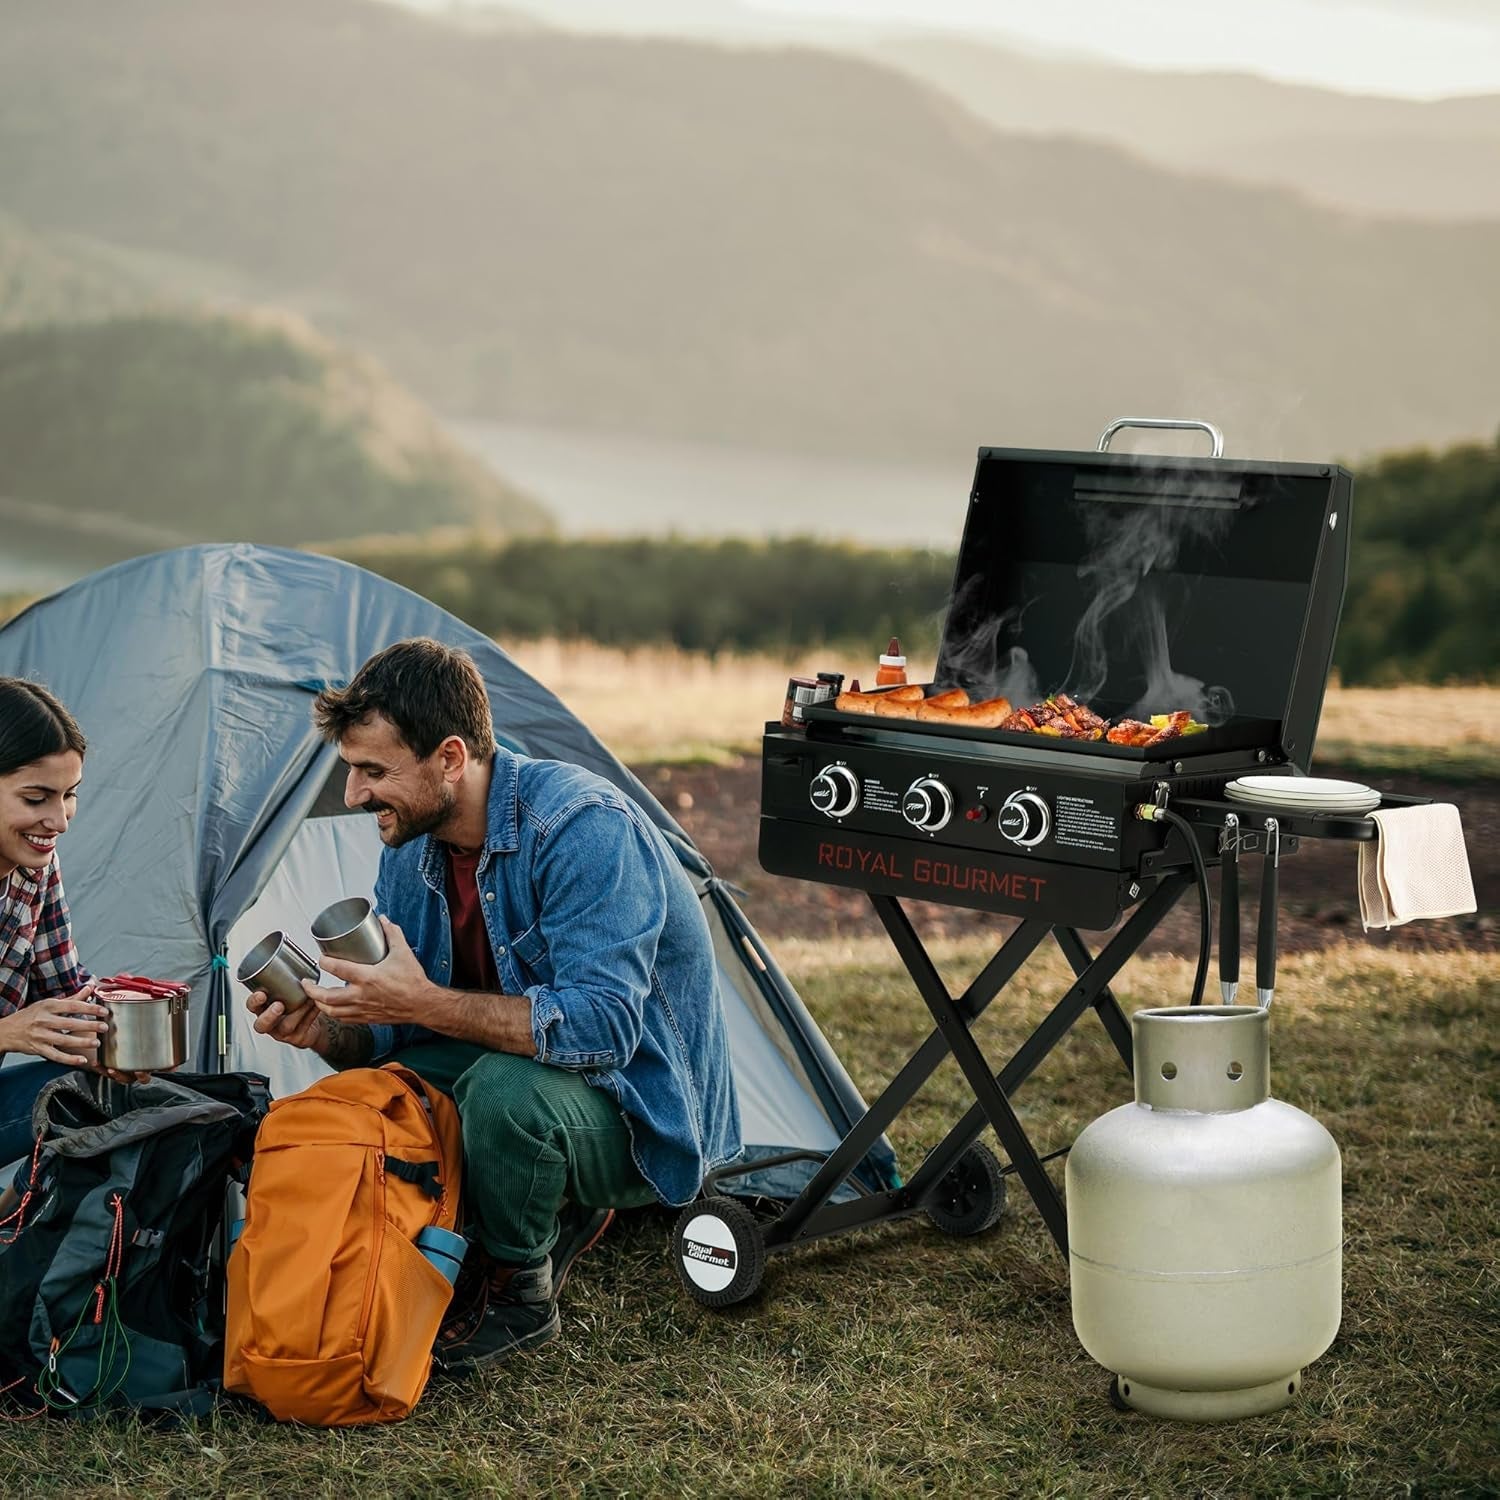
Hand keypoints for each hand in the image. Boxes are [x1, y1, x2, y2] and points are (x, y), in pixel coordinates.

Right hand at [0, 985, 107, 1065]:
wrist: (6, 1031)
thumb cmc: (30, 1015)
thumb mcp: (48, 1003)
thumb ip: (71, 998)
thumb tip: (90, 987)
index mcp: (48, 1006)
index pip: (72, 1006)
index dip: (90, 1009)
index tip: (104, 1011)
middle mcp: (43, 1020)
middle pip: (70, 1023)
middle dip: (89, 1025)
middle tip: (105, 1027)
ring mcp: (40, 1036)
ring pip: (64, 1040)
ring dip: (82, 1042)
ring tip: (96, 1042)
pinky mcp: (38, 1049)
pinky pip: (55, 1055)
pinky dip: (69, 1059)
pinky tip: (82, 1060)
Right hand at [247, 987, 326, 1051]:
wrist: (312, 1023)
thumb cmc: (296, 1005)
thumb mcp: (287, 992)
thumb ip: (286, 981)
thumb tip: (294, 961)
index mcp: (264, 1009)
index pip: (252, 1006)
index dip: (254, 1001)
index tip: (261, 993)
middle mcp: (271, 1023)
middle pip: (262, 1024)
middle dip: (269, 1015)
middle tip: (279, 1005)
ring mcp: (282, 1032)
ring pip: (286, 1026)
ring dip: (297, 1012)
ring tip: (307, 1000)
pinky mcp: (297, 1038)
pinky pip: (303, 1027)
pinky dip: (310, 1014)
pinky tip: (316, 1006)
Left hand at [306, 917, 432, 1026]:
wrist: (422, 1004)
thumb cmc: (413, 981)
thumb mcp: (403, 953)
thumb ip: (392, 934)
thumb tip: (383, 920)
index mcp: (368, 978)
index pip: (337, 969)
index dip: (324, 963)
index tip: (320, 959)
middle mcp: (361, 995)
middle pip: (327, 997)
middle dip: (312, 990)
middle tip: (306, 983)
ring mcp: (363, 1009)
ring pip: (332, 1011)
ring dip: (319, 1004)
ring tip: (314, 997)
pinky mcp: (367, 1018)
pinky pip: (344, 1019)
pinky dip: (334, 1013)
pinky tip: (331, 1008)